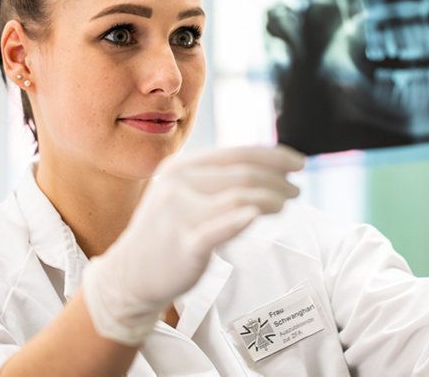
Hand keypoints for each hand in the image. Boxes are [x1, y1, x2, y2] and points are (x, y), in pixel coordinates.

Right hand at [82, 145, 303, 344]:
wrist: (129, 275)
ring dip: (271, 199)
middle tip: (297, 190)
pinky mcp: (183, 244)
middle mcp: (179, 183)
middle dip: (278, 180)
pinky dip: (240, 220)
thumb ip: (218, 179)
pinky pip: (217, 230)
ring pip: (239, 197)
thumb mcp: (185, 193)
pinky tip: (257, 217)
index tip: (298, 162)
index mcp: (182, 166)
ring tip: (286, 205)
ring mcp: (179, 213)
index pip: (237, 153)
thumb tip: (269, 167)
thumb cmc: (168, 232)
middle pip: (243, 174)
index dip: (273, 155)